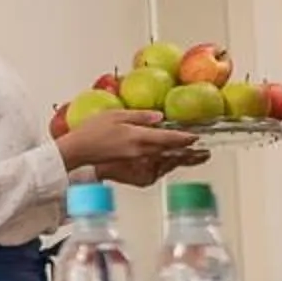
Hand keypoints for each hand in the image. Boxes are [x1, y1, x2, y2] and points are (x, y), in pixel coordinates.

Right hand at [60, 107, 209, 185]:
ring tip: (192, 157)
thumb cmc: (91, 132)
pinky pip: (153, 164)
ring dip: (179, 159)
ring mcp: (136, 160)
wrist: (76, 152)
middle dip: (189, 153)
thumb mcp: (116, 115)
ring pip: (164, 159)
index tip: (198, 137)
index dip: (186, 138)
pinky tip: (167, 160)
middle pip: (171, 152)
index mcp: (139, 137)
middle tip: (204, 153)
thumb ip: (140, 116)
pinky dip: (164, 162)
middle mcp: (141, 151)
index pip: (169, 138)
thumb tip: (160, 117)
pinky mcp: (130, 165)